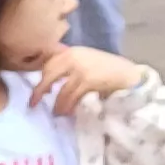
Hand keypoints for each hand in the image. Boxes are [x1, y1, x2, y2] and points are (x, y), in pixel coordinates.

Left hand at [28, 46, 145, 111]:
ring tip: (57, 113)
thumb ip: (70, 65)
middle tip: (34, 103)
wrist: (130, 75)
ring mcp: (80, 70)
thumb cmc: (109, 69)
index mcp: (73, 51)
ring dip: (57, 104)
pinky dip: (68, 107)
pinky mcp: (87, 81)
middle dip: (40, 91)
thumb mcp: (88, 60)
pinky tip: (69, 112)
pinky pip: (72, 98)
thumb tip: (50, 80)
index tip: (39, 91)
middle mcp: (73, 57)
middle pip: (49, 75)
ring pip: (61, 91)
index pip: (48, 64)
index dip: (41, 79)